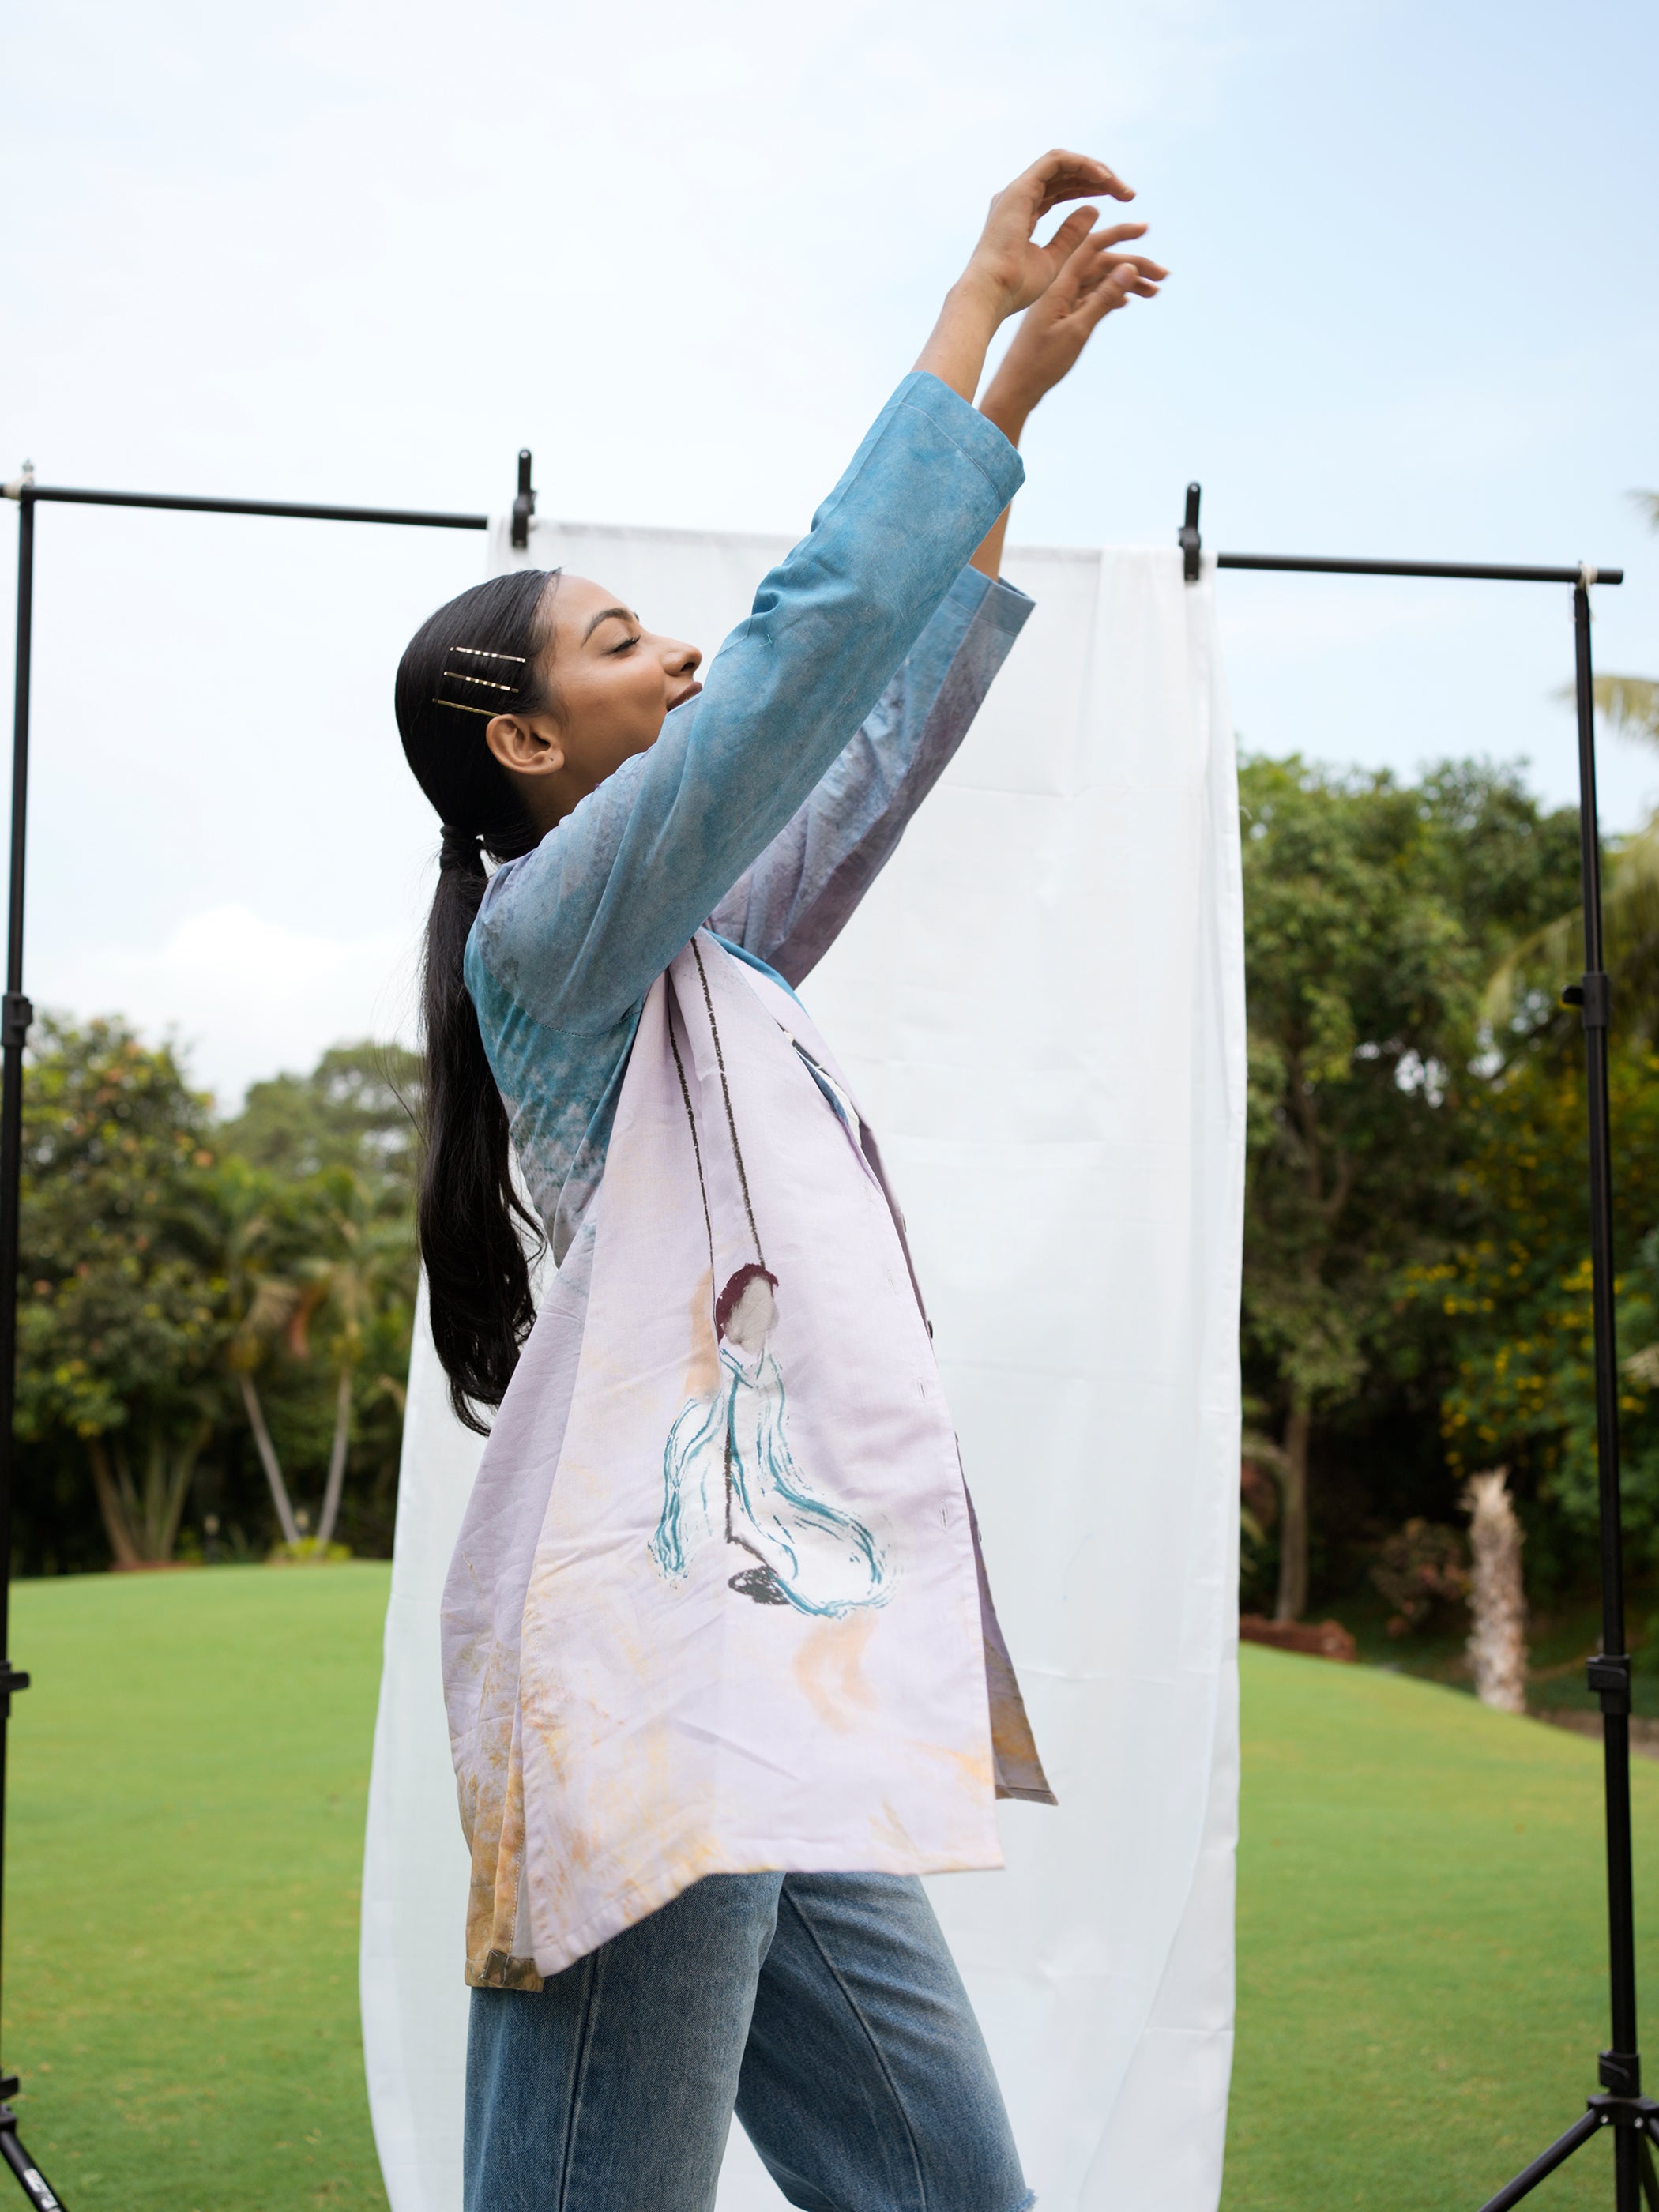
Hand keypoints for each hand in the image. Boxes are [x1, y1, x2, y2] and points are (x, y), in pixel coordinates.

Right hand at [961, 149, 1135, 318]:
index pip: (1060, 190)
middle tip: (1128, 194)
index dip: (1089, 190)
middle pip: (1064, 174)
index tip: (1119, 202)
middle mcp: (1018, 197)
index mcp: (1022, 213)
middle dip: (1098, 179)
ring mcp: (1018, 190)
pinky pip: (1057, 161)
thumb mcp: (1053, 260)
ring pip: (1063, 163)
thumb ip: (1071, 235)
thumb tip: (1094, 209)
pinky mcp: (1021, 187)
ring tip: (1119, 188)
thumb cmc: (1016, 288)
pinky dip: (1082, 165)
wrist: (992, 294)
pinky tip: (1104, 180)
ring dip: (1095, 170)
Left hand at [980, 223, 1166, 432]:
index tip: (1146, 229)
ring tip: (1154, 292)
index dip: (1120, 234)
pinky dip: (1110, 296)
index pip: (1093, 246)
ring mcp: (1061, 301)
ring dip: (1126, 283)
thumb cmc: (1040, 363)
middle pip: (1101, 264)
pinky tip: (1127, 302)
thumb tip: (1129, 266)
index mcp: (1059, 283)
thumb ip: (1103, 298)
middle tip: (1163, 275)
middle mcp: (1060, 287)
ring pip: (1098, 282)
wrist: (1016, 388)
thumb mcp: (1077, 331)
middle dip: (1133, 265)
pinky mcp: (1061, 316)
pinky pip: (1090, 297)